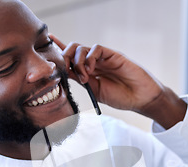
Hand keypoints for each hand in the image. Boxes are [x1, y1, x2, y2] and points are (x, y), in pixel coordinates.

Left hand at [50, 35, 185, 127]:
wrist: (141, 98)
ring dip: (77, 61)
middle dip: (64, 57)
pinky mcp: (113, 54)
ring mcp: (103, 58)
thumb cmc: (122, 97)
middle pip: (72, 50)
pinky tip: (90, 70)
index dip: (59, 52)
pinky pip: (96, 49)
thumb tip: (65, 74)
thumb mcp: (96, 91)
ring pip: (81, 48)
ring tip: (84, 76)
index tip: (47, 47)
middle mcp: (94, 63)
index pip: (70, 60)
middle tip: (66, 70)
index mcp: (89, 72)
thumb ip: (82, 81)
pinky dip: (89, 58)